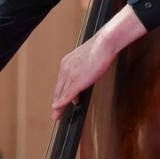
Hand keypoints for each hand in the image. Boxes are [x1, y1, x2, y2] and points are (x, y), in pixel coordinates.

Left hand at [49, 4, 146, 118]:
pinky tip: (58, 109)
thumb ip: (83, 70)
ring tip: (56, 115)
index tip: (59, 100)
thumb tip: (83, 79)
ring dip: (58, 106)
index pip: (61, 81)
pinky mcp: (76, 81)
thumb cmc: (101, 47)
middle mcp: (65, 69)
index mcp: (67, 62)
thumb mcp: (88, 59)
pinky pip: (66, 96)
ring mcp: (70, 76)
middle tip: (55, 112)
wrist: (104, 43)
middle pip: (58, 89)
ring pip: (60, 94)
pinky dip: (61, 104)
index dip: (60, 93)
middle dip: (56, 102)